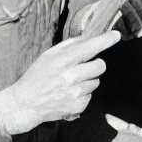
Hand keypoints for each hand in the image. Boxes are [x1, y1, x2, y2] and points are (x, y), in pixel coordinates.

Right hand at [0, 30, 120, 136]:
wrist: (25, 105)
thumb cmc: (36, 77)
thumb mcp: (48, 56)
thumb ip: (69, 46)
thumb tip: (88, 38)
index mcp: (61, 61)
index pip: (89, 47)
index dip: (105, 40)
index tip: (116, 35)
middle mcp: (70, 77)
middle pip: (99, 65)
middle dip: (95, 64)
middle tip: (82, 67)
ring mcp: (75, 93)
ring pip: (96, 81)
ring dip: (88, 81)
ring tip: (71, 83)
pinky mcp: (78, 107)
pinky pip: (91, 96)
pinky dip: (83, 94)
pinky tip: (69, 94)